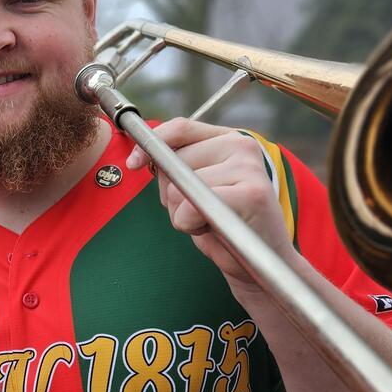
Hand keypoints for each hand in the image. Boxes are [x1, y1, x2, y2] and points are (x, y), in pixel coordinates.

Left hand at [125, 118, 294, 287]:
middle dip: (171, 195)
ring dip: (182, 214)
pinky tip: (215, 229)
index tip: (133, 164)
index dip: (150, 144)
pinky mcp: (250, 194)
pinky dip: (190, 226)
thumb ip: (176, 167)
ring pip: (177, 188)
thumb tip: (139, 157)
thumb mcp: (195, 188)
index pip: (181, 127)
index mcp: (229, 138)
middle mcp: (242, 145)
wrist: (257, 264)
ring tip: (210, 221)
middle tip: (200, 212)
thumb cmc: (221, 226)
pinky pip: (189, 208)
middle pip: (172, 162)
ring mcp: (248, 167)